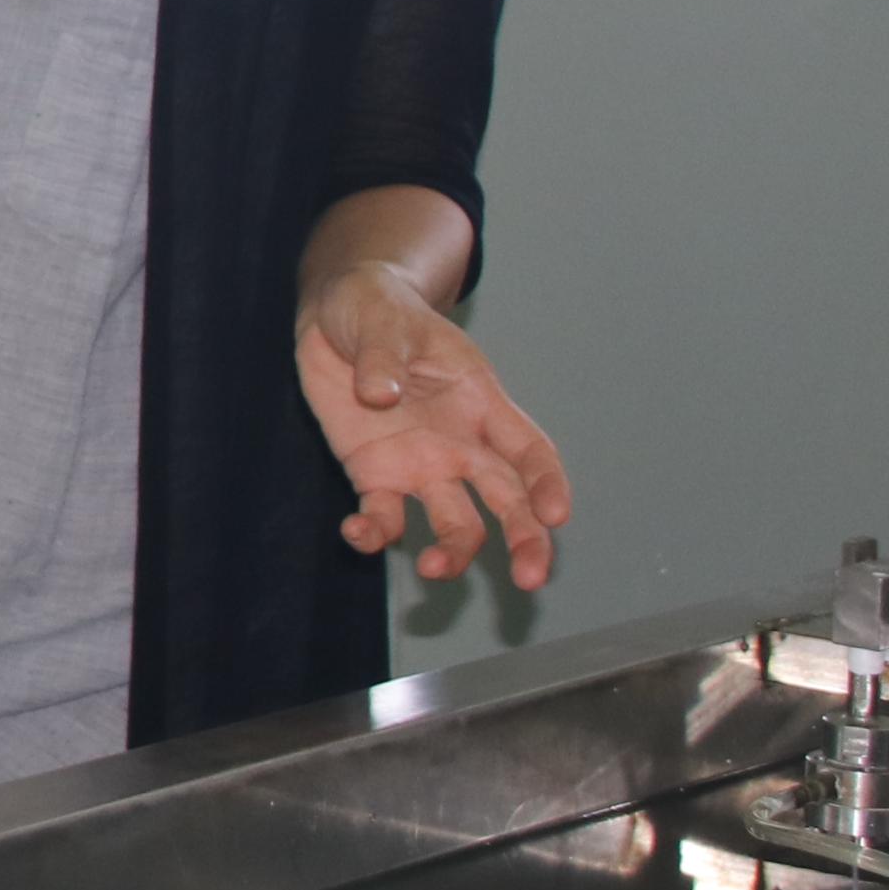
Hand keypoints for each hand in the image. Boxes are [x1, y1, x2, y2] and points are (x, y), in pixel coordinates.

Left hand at [295, 260, 568, 588]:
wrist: (332, 316)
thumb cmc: (377, 310)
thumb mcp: (382, 320)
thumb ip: (383, 358)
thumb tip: (380, 395)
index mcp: (481, 403)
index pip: (530, 450)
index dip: (547, 483)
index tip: (556, 515)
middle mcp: (461, 445)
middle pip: (509, 500)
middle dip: (526, 541)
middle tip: (529, 579)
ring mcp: (421, 465)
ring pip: (456, 522)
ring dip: (453, 552)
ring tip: (434, 569)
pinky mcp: (376, 476)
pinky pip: (384, 518)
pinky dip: (374, 535)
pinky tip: (357, 535)